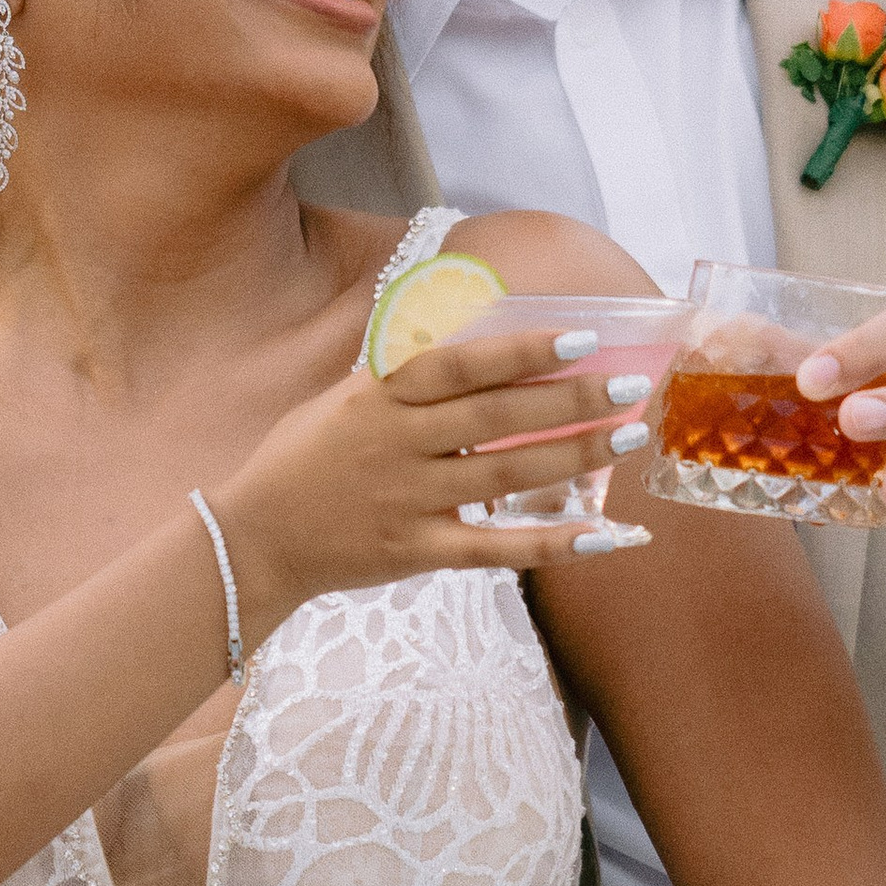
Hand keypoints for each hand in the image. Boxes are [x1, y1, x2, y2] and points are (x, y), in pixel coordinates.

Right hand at [215, 328, 656, 624]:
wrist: (253, 539)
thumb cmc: (302, 459)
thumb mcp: (341, 400)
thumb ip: (401, 375)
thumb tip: (468, 333)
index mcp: (379, 397)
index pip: (461, 366)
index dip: (523, 352)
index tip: (582, 339)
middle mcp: (398, 445)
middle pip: (498, 419)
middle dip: (572, 400)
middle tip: (632, 386)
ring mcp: (409, 501)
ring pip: (507, 477)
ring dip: (576, 456)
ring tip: (629, 435)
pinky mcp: (416, 552)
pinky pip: (496, 548)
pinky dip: (553, 543)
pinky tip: (604, 533)